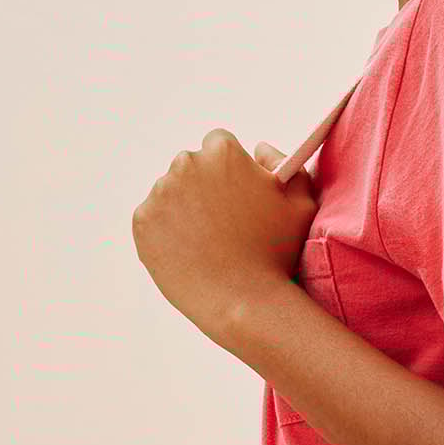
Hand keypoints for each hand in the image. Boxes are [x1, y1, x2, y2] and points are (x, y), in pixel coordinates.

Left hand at [132, 129, 317, 345]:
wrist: (242, 301)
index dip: (230, 168)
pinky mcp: (142, 222)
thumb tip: (258, 148)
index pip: (218, 144)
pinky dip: (167, 231)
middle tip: (223, 221)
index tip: (237, 191)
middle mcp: (186, 164)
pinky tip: (190, 251)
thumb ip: (287, 164)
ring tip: (208, 241)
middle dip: (205, 185)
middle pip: (192, 166)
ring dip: (185, 208)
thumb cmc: (276, 253)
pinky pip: (154, 219)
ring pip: (171, 193)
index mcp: (222, 153)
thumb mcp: (301, 203)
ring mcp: (159, 194)